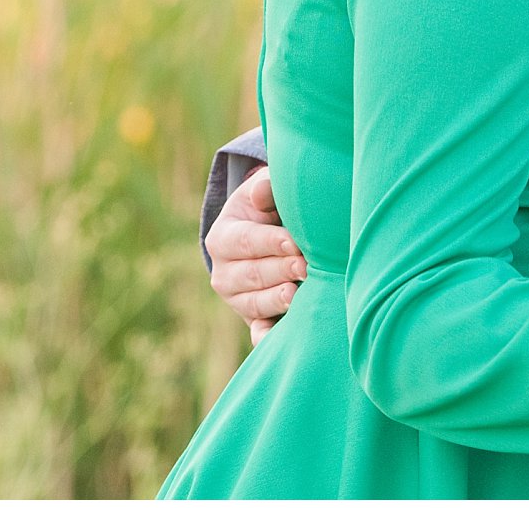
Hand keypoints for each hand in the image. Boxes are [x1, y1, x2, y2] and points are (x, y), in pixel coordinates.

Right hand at [205, 167, 305, 342]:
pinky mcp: (252, 319)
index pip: (246, 241)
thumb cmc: (269, 209)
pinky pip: (257, 331)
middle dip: (280, 271)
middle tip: (306, 268)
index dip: (271, 242)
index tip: (296, 243)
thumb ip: (264, 189)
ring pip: (255, 303)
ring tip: (297, 295)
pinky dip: (267, 337)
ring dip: (277, 300)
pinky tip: (279, 339)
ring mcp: (236, 300)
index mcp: (222, 238)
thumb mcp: (262, 193)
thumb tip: (263, 191)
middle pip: (252, 274)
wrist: (266, 236)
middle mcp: (223, 272)